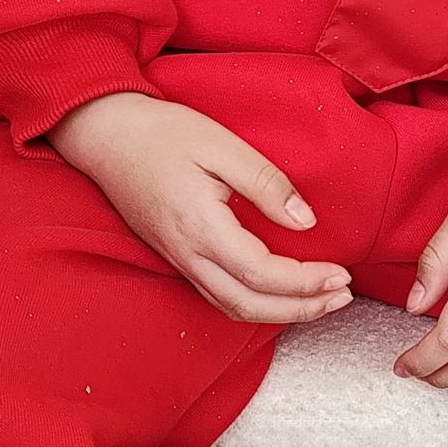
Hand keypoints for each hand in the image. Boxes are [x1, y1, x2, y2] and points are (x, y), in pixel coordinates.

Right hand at [49, 91, 353, 325]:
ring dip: (280, 313)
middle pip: (250, 306)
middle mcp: (187, 254)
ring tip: (319, 301)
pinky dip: (254, 304)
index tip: (342, 273)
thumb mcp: (221, 145)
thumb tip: (306, 222)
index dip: (307, 281)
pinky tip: (277, 293)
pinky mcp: (174, 255)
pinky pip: (217, 296)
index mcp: (201, 227)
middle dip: (301, 309)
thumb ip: (266, 184)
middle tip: (341, 296)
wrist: (105, 134)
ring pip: (232, 308)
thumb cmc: (161, 133)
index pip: (263, 274)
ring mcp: (177, 259)